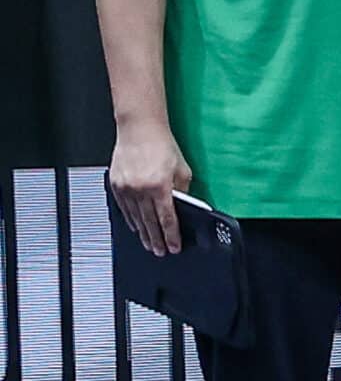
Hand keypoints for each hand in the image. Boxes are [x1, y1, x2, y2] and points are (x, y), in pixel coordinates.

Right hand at [109, 121, 192, 257]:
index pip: (167, 219)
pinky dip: (131, 219)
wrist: (139, 130)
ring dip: (143, 233)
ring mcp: (126, 188)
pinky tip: (136, 227)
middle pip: (150, 222)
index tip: (174, 246)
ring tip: (149, 244)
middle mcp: (141, 190)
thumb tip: (183, 206)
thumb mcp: (181, 169)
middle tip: (160, 251)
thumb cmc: (162, 145)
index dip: (171, 235)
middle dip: (156, 239)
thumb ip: (182, 190)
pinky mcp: (116, 185)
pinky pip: (124, 208)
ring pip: (136, 218)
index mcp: (160, 186)